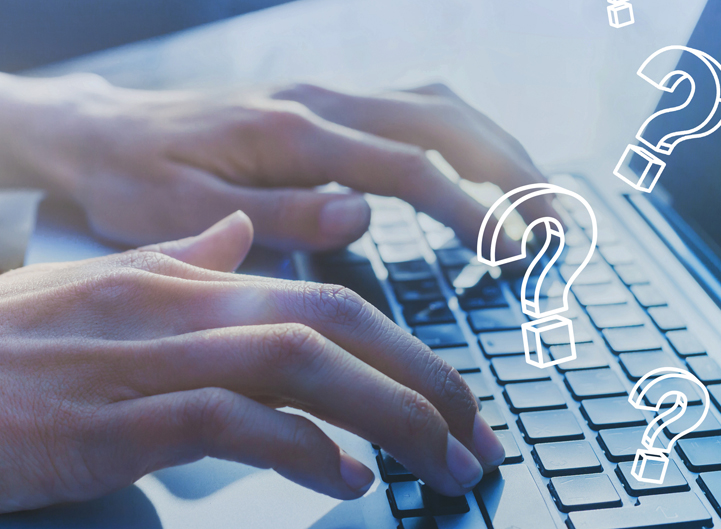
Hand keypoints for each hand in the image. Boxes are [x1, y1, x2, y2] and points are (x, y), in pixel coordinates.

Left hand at [0, 73, 551, 251]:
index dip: (470, 208)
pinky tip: (484, 173)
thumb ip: (279, 215)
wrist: (101, 132)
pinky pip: (419, 110)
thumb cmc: (137, 178)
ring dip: (501, 150)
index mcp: (294, 133)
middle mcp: (324, 104)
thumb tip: (363, 217)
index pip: (408, 166)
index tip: (513, 251)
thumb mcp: (185, 213)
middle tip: (556, 229)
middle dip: (512, 174)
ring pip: (441, 106)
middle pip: (446, 121)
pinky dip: (467, 140)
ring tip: (541, 204)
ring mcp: (331, 99)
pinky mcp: (331, 107)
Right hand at [0, 212, 503, 512]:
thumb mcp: (100, 289)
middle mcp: (179, 307)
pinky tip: (342, 480)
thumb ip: (183, 264)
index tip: (449, 397)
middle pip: (336, 324)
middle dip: (424, 380)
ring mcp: (145, 359)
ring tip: (439, 462)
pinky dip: (298, 451)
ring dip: (388, 417)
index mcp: (185, 281)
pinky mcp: (110, 420)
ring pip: (300, 366)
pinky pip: (228, 423)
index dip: (403, 348)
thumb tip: (242, 243)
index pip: (324, 300)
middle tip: (475, 437)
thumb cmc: (8, 346)